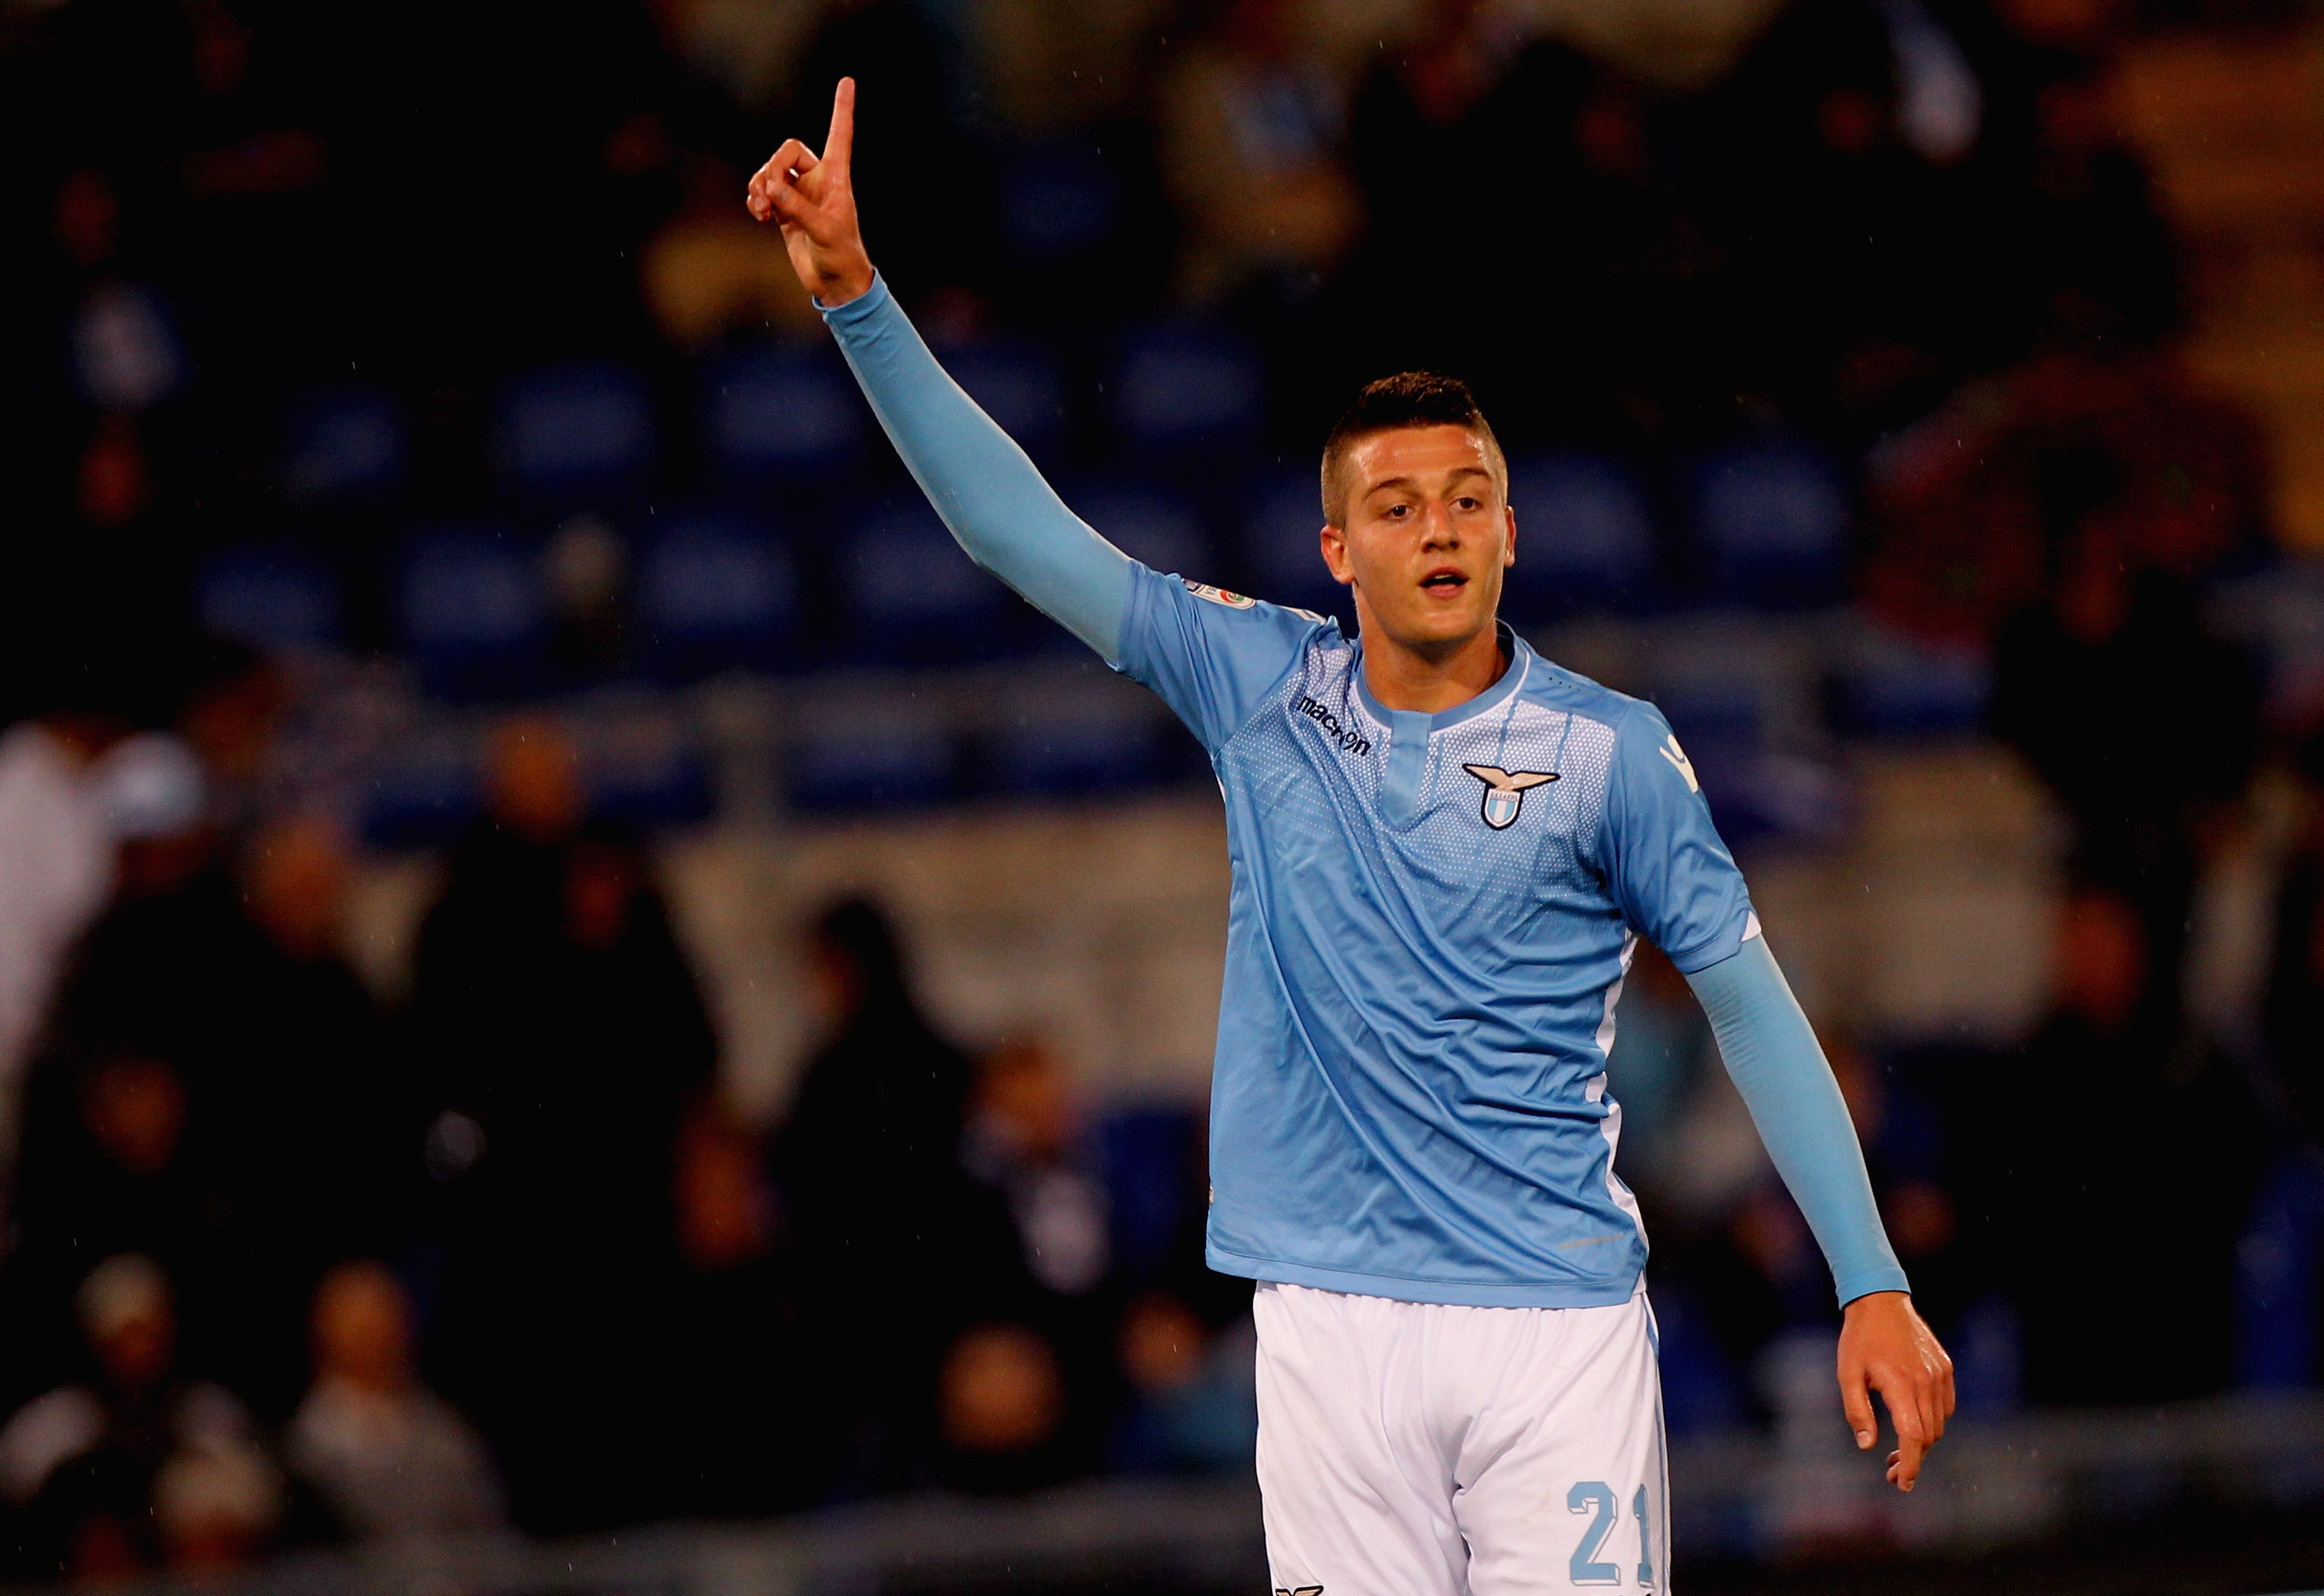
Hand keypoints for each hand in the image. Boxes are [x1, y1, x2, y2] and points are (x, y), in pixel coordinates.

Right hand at [746, 77, 874, 307]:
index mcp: (836, 178)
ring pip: (771, 172)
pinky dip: (755, 200)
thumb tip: (769, 186)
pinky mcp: (784, 211)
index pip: (840, 135)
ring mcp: (799, 195)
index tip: (847, 80)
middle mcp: (817, 181)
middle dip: (771, 167)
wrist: (834, 283)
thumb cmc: (841, 255)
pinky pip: (763, 193)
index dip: (842, 109)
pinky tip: (758, 215)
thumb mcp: (823, 230)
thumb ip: (796, 207)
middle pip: (788, 151)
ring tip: (760, 209)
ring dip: (759, 186)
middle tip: (767, 194)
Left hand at [1837, 1290, 1953, 1491]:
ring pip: (1939, 1423)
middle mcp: (1927, 1381)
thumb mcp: (1847, 1374)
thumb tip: (1867, 1445)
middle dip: (1912, 1460)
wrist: (1881, 1301)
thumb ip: (1857, 1411)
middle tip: (1891, 1472)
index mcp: (1901, 1384)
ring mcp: (1940, 1375)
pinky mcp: (1945, 1369)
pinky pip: (1945, 1407)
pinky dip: (1933, 1423)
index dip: (1910, 1464)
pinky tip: (1913, 1425)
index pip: (1913, 1436)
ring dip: (1922, 1444)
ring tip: (1898, 1452)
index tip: (1901, 1483)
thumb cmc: (1859, 1339)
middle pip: (1927, 1435)